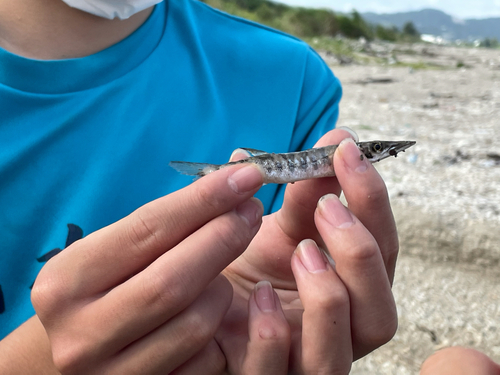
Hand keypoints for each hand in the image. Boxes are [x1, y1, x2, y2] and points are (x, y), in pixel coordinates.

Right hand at [31, 163, 265, 373]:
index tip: (245, 175)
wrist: (81, 343)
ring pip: (195, 323)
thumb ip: (171, 215)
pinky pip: (202, 359)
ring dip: (222, 287)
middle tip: (251, 210)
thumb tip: (236, 168)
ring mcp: (110, 372)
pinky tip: (211, 305)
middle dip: (223, 237)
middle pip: (172, 280)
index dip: (204, 199)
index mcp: (67, 280)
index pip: (147, 229)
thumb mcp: (119, 249)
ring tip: (221, 266)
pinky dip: (217, 326)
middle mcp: (80, 332)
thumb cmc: (107, 284)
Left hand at [217, 129, 398, 372]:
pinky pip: (280, 373)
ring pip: (340, 356)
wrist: (196, 298)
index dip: (373, 203)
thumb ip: (306, 192)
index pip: (384, 252)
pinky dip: (273, 335)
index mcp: (349, 289)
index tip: (347, 152)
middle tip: (326, 206)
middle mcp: (336, 332)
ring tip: (300, 250)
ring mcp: (301, 361)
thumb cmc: (245, 263)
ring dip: (328, 298)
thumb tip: (337, 139)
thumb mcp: (277, 224)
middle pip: (380, 315)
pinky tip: (259, 296)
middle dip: (360, 253)